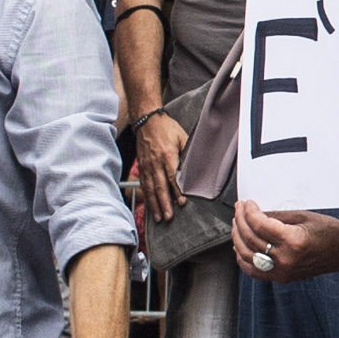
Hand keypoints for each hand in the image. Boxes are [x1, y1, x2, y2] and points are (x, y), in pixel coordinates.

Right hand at [126, 107, 188, 221]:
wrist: (147, 120)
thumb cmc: (166, 128)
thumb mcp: (182, 136)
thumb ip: (188, 151)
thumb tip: (196, 166)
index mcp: (167, 155)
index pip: (172, 177)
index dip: (177, 191)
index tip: (181, 203)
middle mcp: (155, 163)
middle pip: (160, 186)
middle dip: (164, 203)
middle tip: (168, 216)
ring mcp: (147, 166)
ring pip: (150, 188)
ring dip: (154, 204)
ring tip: (158, 217)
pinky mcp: (141, 166)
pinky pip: (144, 184)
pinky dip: (147, 197)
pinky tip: (150, 205)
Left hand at [232, 201, 338, 280]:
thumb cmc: (329, 231)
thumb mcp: (302, 217)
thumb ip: (275, 217)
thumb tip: (254, 213)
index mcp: (293, 241)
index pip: (260, 225)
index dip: (248, 212)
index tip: (246, 203)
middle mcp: (287, 259)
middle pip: (251, 239)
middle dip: (241, 221)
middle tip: (239, 209)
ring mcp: (283, 271)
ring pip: (248, 255)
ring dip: (238, 238)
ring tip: (237, 224)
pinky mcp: (282, 277)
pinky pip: (254, 271)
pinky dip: (243, 259)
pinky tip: (240, 246)